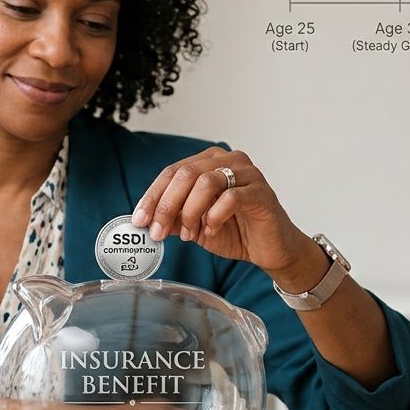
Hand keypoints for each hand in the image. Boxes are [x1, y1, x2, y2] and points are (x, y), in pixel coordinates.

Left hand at [132, 146, 308, 276]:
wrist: (270, 249)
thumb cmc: (236, 231)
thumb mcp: (195, 226)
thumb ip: (173, 219)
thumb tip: (144, 221)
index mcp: (208, 162)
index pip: (172, 172)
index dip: (152, 196)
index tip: (139, 220)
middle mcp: (227, 160)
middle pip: (186, 173)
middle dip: (166, 205)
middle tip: (157, 231)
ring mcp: (247, 173)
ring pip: (206, 182)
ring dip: (190, 212)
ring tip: (190, 234)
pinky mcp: (261, 191)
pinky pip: (231, 198)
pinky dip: (215, 216)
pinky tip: (212, 230)